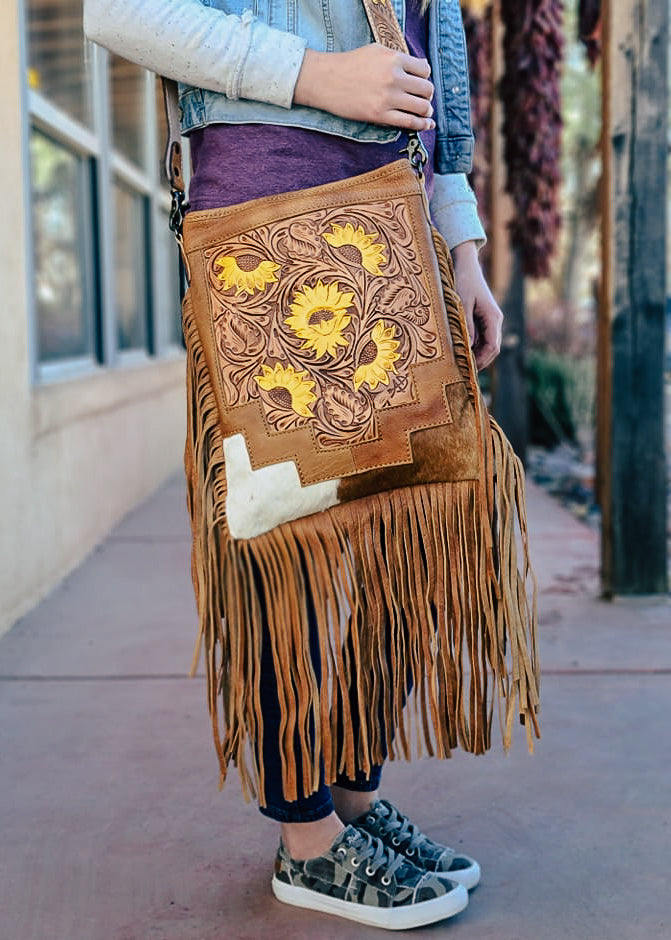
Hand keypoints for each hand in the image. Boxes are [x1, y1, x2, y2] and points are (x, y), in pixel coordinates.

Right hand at [294, 44, 434, 131]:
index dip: (425, 77)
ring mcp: (387, 98)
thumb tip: (422, 66)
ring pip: (421, 107)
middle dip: (427, 94)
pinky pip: (409, 122)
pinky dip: (422, 125)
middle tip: (424, 98)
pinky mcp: (380, 115)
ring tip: (425, 111)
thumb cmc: (350, 64)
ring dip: (427, 110)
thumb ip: (399, 57)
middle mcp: (393, 77)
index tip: (421, 82)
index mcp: (394, 59)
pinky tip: (428, 125)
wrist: (325, 80)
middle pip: (426, 89)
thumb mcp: (376, 50)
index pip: (424, 69)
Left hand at [452, 241, 502, 370]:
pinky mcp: (485, 318)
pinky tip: (464, 352)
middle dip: (481, 361)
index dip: (482, 360)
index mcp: (493, 317)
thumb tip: (470, 346)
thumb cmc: (463, 281)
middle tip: (464, 373)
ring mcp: (492, 319)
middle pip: (493, 349)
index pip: (493, 346)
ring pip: (489, 344)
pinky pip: (484, 337)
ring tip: (463, 365)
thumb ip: (467, 324)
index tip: (468, 369)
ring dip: (479, 355)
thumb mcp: (462, 303)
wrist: (466, 265)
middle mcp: (496, 320)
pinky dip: (476, 347)